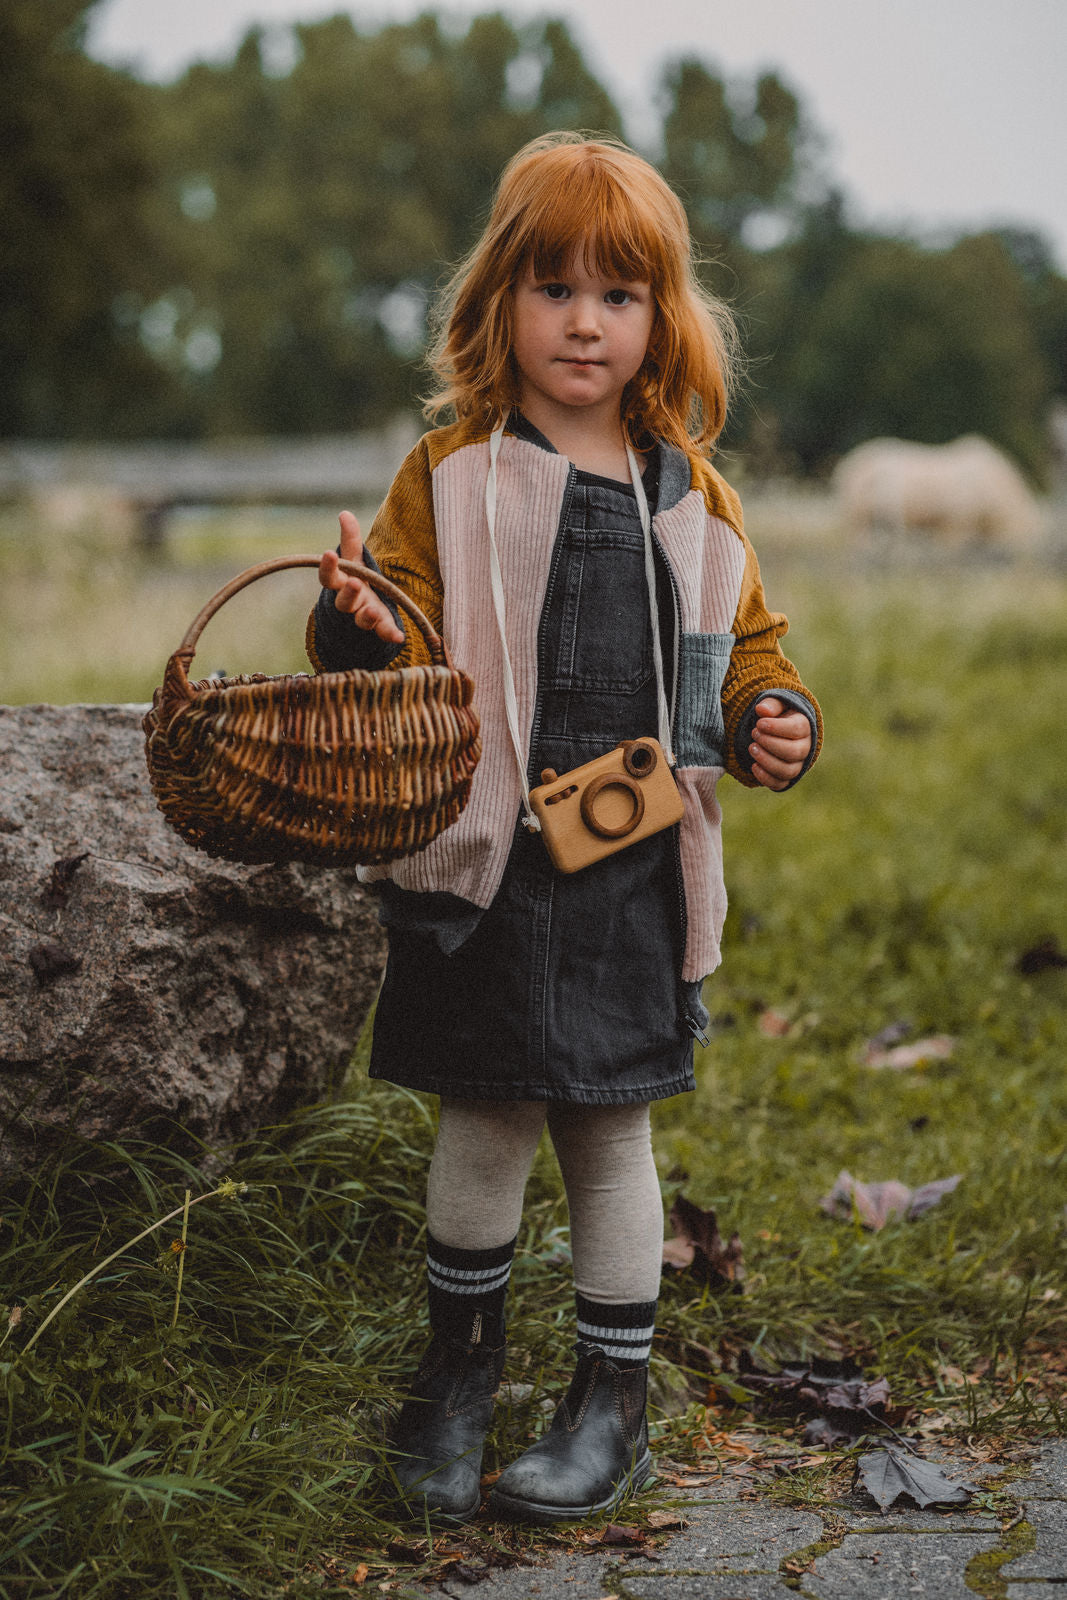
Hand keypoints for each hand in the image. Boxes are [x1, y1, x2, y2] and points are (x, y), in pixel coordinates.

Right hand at [318, 511, 403, 643]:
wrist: (364, 610)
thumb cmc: (357, 580)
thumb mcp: (355, 560)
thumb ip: (351, 540)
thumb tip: (344, 513)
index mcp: (341, 584)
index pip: (328, 577)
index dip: (327, 567)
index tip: (328, 553)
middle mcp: (350, 602)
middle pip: (344, 601)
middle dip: (349, 593)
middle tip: (355, 583)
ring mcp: (364, 615)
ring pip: (361, 619)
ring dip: (366, 616)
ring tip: (372, 611)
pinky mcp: (379, 626)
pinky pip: (383, 632)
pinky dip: (389, 634)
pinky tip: (399, 637)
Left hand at [749, 696, 811, 790]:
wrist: (775, 731)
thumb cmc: (776, 715)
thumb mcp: (775, 704)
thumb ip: (771, 704)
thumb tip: (762, 709)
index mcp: (804, 726)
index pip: (798, 729)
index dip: (778, 727)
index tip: (760, 723)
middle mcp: (804, 748)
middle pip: (794, 752)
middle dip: (771, 744)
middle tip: (754, 734)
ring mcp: (796, 764)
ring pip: (788, 770)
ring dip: (767, 761)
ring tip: (752, 748)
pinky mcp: (785, 778)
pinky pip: (780, 784)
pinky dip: (766, 778)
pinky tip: (754, 766)